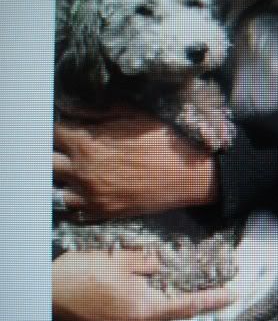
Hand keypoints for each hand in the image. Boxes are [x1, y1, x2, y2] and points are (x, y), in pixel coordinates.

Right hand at [52, 249, 232, 320]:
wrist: (48, 293)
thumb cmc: (86, 273)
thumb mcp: (122, 259)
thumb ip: (151, 262)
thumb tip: (168, 262)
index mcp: (147, 309)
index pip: (189, 306)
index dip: (213, 301)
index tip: (231, 296)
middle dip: (182, 313)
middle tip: (185, 296)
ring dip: (159, 319)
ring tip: (156, 300)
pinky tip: (129, 308)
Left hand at [53, 107, 218, 219]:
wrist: (187, 175)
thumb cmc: (163, 141)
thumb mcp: (133, 114)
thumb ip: (99, 110)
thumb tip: (72, 107)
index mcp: (87, 144)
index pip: (52, 133)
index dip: (59, 129)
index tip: (67, 128)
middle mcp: (82, 171)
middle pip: (47, 161)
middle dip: (55, 151)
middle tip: (68, 148)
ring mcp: (90, 196)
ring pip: (56, 187)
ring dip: (62, 177)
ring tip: (75, 170)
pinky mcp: (102, 212)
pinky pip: (73, 209)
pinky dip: (74, 198)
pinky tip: (85, 189)